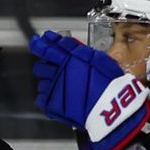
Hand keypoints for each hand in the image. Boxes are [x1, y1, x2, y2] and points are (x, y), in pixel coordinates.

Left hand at [28, 31, 149, 149]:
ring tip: (64, 90)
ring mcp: (53, 87)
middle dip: (46, 68)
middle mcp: (58, 69)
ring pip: (42, 82)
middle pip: (41, 66)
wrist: (110, 106)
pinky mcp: (51, 103)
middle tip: (55, 72)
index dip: (40, 44)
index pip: (46, 47)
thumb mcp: (99, 59)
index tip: (38, 43)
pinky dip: (50, 99)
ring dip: (50, 84)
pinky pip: (42, 98)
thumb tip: (73, 49)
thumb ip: (81, 53)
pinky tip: (61, 100)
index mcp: (69, 56)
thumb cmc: (110, 84)